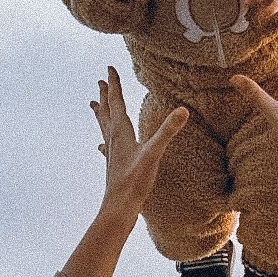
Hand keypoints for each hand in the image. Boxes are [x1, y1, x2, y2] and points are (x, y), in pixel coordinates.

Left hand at [90, 66, 187, 213]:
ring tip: (94, 103)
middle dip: (106, 95)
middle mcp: (113, 139)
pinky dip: (105, 139)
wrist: (119, 207)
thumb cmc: (134, 181)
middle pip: (107, 111)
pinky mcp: (113, 164)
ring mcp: (112, 152)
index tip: (109, 68)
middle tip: (101, 81)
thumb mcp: (154, 153)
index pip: (116, 102)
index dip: (114, 84)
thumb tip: (183, 110)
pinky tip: (101, 145)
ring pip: (104, 126)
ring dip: (101, 112)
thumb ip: (167, 131)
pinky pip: (107, 145)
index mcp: (120, 132)